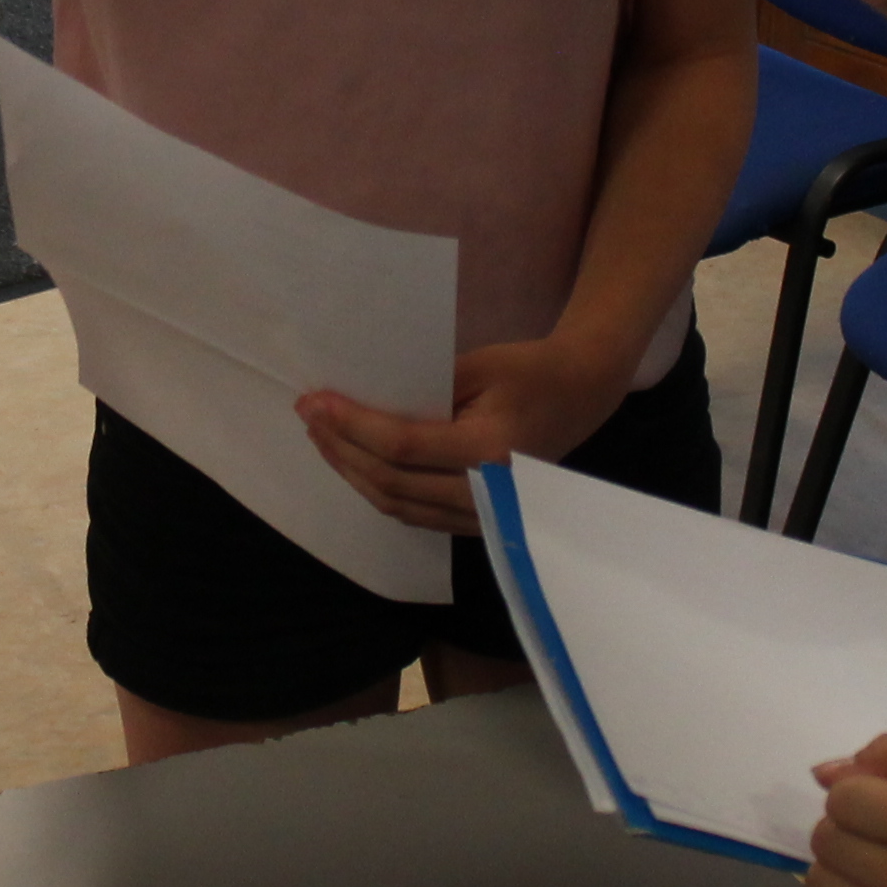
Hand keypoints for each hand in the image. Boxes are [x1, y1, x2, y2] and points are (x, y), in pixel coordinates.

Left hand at [296, 333, 629, 532]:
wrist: (577, 396)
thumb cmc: (528, 371)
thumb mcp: (476, 365)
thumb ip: (421, 389)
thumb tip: (357, 400)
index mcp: (489, 451)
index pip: (402, 447)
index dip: (352, 426)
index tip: (315, 401)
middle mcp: (486, 493)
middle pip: (391, 481)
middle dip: (340, 448)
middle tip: (308, 414)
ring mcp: (481, 516)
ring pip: (395, 505)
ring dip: (351, 472)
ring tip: (321, 436)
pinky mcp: (475, 522)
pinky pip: (413, 513)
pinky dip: (376, 489)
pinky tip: (352, 462)